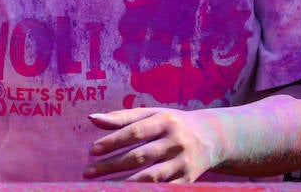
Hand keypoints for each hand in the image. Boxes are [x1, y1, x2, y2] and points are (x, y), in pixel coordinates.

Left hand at [84, 107, 220, 180]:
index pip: (135, 132)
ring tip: (102, 187)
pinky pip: (163, 189)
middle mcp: (176, 141)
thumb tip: (91, 118)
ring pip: (150, 177)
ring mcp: (182, 163)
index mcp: (165, 121)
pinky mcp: (186, 180)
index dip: (113, 142)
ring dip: (124, 184)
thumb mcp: (152, 115)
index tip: (92, 151)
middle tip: (88, 172)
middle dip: (112, 166)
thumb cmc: (171, 124)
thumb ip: (122, 117)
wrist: (212, 137)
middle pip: (139, 156)